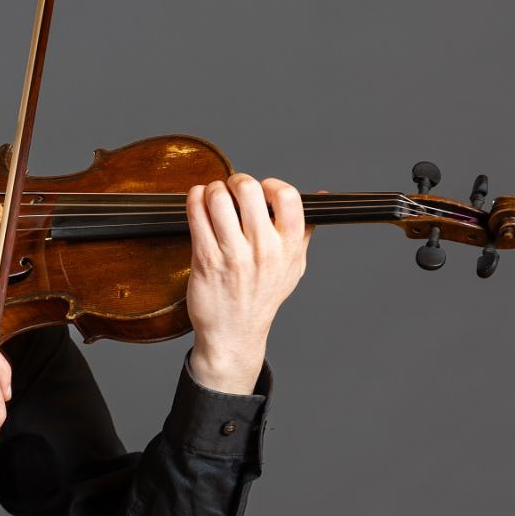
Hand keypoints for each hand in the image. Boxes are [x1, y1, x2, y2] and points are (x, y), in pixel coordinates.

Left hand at [184, 174, 312, 392]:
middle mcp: (263, 250)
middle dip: (237, 181)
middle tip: (232, 188)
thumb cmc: (263, 297)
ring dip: (212, 189)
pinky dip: (194, 200)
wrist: (234, 334)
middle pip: (249, 190)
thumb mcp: (294, 266)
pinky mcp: (205, 259)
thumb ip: (305, 230)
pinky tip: (197, 202)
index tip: (262, 190)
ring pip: (218, 199)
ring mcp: (233, 255)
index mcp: (288, 248)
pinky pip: (196, 215)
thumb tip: (320, 198)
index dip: (272, 184)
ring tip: (212, 195)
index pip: (288, 197)